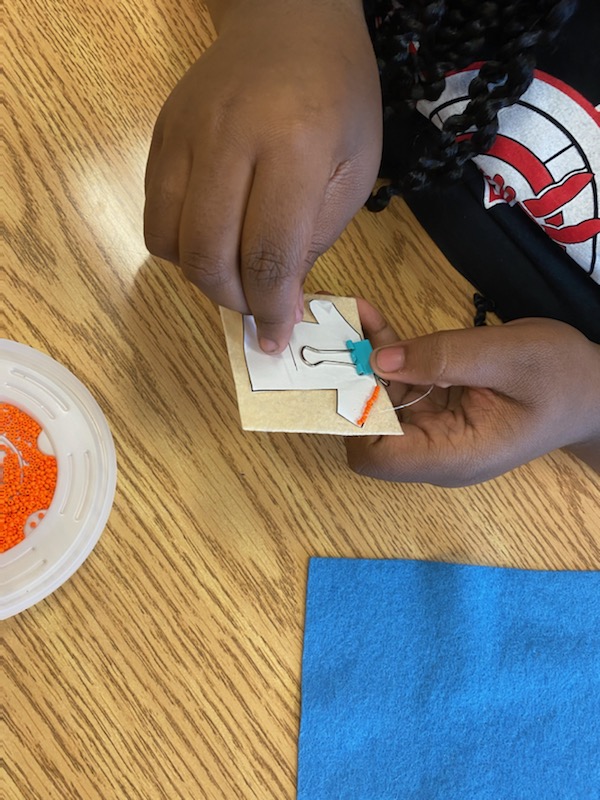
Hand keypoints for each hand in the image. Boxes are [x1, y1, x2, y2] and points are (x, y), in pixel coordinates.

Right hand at [144, 0, 381, 352]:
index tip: (277, 337)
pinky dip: (179, 244)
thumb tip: (278, 299)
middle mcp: (229, 139)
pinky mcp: (160, 135)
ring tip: (235, 270)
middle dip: (232, 300)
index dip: (271, 308)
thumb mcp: (355, 169)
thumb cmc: (339, 97)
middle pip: (207, 254)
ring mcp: (185, 134)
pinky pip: (154, 214)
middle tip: (256, 307)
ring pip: (169, 240)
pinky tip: (212, 236)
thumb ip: (315, 237)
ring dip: (202, 276)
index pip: (268, 254)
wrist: (289, 20)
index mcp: (293, 147)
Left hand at [346, 300, 599, 485]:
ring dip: (368, 361)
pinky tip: (373, 318)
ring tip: (354, 315)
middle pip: (372, 429)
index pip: (377, 457)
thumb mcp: (510, 356)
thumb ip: (445, 358)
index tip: (352, 371)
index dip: (354, 419)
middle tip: (340, 330)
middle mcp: (437, 451)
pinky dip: (389, 353)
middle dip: (354, 383)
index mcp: (454, 455)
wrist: (592, 389)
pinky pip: (403, 383)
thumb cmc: (562, 377)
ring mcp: (437, 431)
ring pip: (383, 401)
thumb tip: (380, 360)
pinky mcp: (439, 409)